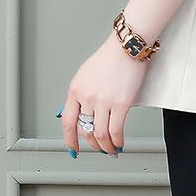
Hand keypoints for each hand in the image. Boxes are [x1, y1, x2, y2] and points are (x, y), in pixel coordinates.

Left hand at [60, 33, 148, 155]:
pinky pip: (116, 130)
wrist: (127, 46)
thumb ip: (81, 93)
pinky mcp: (121, 103)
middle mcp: (87, 97)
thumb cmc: (110, 56)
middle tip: (98, 147)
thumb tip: (82, 112)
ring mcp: (103, 101)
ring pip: (100, 135)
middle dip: (92, 144)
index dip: (70, 139)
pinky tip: (120, 143)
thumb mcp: (86, 74)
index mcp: (76, 89)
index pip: (68, 122)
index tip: (73, 147)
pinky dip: (117, 141)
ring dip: (105, 147)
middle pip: (85, 130)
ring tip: (111, 149)